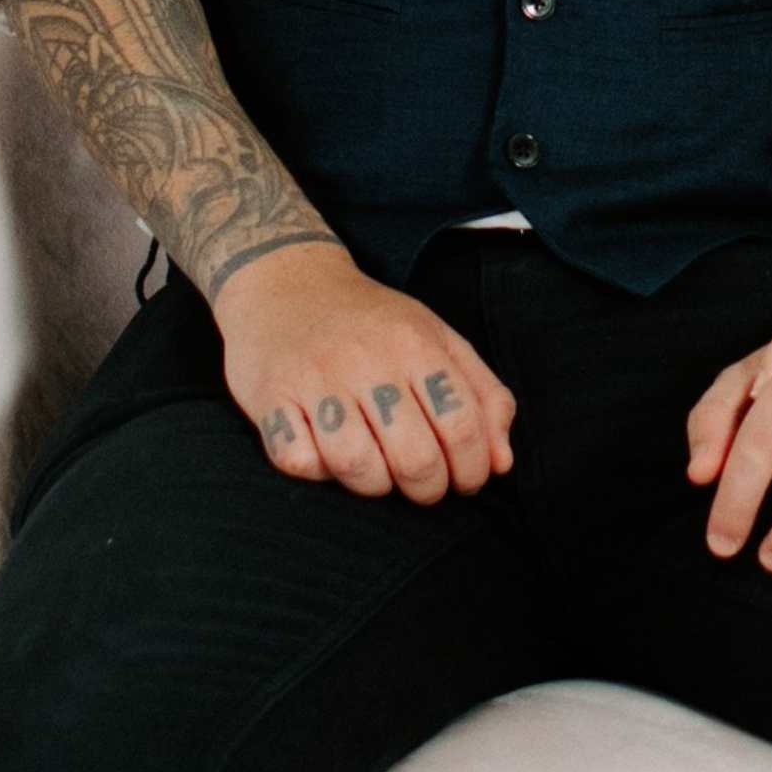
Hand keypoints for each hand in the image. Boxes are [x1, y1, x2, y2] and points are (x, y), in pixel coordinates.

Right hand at [213, 244, 514, 498]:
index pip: (462, 426)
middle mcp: (366, 360)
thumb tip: (501, 464)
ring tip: (375, 470)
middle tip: (422, 484)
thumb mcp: (437, 339)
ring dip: (372, 485)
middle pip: (414, 458)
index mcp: (415, 343)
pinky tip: (324, 453)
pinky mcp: (270, 396)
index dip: (471, 468)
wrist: (283, 283)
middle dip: (427, 489)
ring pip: (357, 468)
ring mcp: (315, 379)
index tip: (464, 480)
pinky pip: (299, 462)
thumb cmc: (370, 323)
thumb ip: (482, 396)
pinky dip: (315, 470)